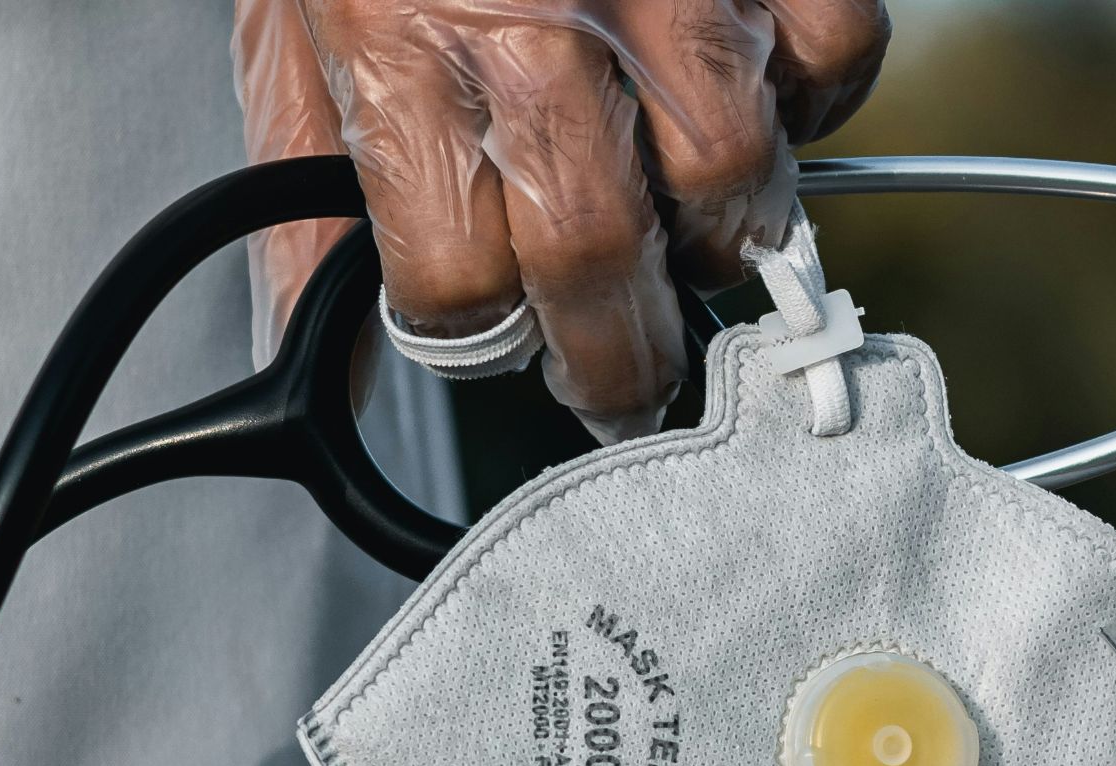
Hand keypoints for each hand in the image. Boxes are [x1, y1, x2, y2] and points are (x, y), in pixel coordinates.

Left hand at [233, 0, 890, 442]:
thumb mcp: (282, 27)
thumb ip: (299, 185)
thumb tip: (307, 334)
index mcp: (397, 56)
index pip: (456, 285)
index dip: (477, 337)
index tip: (495, 340)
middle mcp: (534, 27)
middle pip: (601, 264)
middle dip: (617, 361)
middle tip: (621, 379)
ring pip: (733, 180)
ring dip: (719, 237)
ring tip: (692, 237)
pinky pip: (833, 56)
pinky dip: (811, 99)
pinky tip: (757, 92)